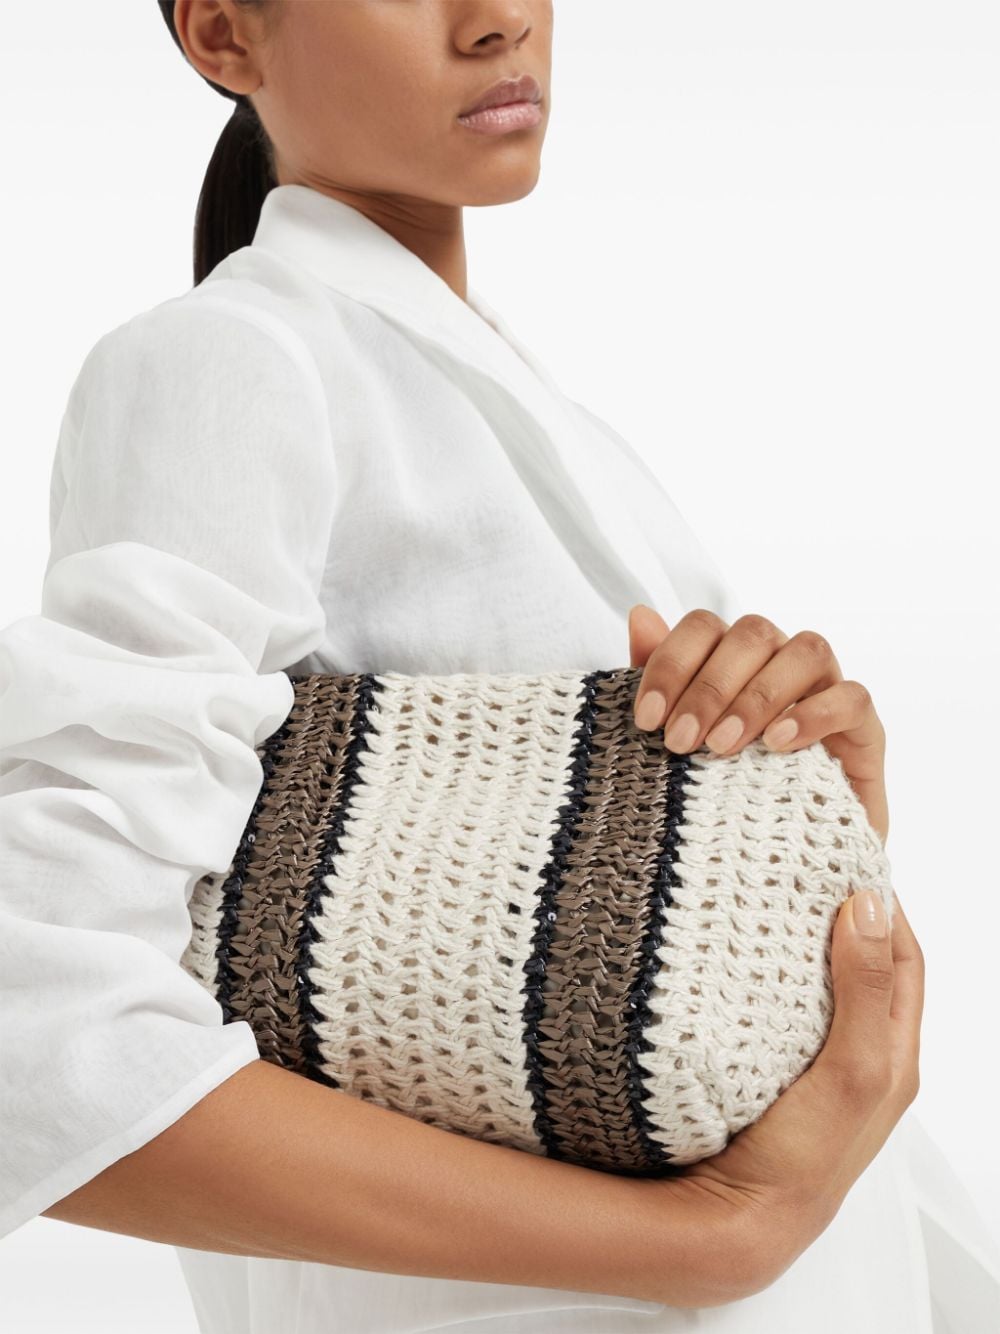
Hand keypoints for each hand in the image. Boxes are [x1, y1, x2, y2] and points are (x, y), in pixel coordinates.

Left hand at [628, 604, 888, 844]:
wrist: (779, 856)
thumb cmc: (722, 790)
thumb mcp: (678, 738)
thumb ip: (659, 678)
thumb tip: (640, 616)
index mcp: (733, 657)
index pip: (705, 626)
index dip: (672, 663)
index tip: (647, 718)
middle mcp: (780, 661)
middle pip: (753, 633)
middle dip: (709, 687)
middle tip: (679, 740)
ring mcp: (827, 689)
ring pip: (807, 650)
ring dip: (758, 696)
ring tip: (722, 746)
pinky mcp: (864, 728)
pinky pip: (852, 697)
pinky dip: (813, 714)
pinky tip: (777, 745)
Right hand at [644, 887, 922, 1302]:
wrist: (735, 1218)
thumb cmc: (803, 1161)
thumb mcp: (854, 1071)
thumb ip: (867, 992)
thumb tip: (870, 908)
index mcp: (894, 1053)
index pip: (903, 955)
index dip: (885, 902)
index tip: (853, 859)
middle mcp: (860, 1053)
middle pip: (864, 962)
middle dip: (844, 911)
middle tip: (810, 867)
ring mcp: (815, 1059)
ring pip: (821, 980)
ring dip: (803, 939)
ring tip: (773, 897)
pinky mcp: (774, 1064)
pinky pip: (783, 1002)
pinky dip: (770, 969)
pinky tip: (742, 954)